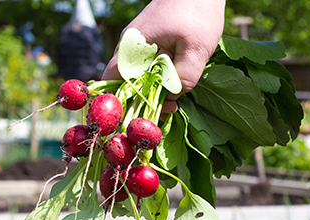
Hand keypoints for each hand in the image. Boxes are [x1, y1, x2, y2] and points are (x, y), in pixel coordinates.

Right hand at [101, 0, 225, 112]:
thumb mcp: (197, 50)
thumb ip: (183, 78)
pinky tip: (177, 84)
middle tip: (170, 109)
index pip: (112, 82)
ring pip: (139, 77)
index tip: (142, 117)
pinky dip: (160, 79)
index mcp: (132, 48)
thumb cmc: (197, 12)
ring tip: (176, 99)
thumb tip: (171, 98)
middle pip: (126, 84)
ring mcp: (138, 46)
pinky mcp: (150, 45)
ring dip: (154, 90)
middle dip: (144, 101)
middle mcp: (129, 48)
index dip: (122, 103)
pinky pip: (148, 68)